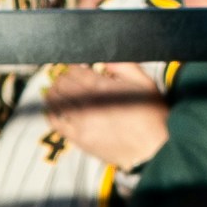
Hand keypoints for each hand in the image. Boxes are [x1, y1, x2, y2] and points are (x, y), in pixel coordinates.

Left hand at [46, 57, 171, 167]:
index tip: (74, 68)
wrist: (155, 148)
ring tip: (55, 90)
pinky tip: (54, 109)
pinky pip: (56, 123)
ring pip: (56, 101)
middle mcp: (89, 104)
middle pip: (62, 84)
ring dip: (53, 93)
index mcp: (103, 87)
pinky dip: (51, 113)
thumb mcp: (144, 82)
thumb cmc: (152, 115)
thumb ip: (123, 66)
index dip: (71, 67)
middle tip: (65, 78)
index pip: (74, 71)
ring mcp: (81, 123)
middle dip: (62, 78)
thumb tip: (104, 58)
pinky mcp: (80, 139)